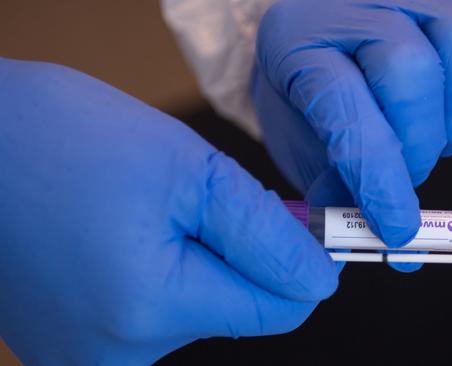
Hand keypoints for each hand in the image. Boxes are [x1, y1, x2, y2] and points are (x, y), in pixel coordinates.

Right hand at [0, 58, 336, 364]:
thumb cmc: (62, 138)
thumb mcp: (188, 170)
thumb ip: (264, 233)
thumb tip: (317, 278)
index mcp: (147, 310)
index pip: (273, 310)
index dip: (301, 264)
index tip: (305, 226)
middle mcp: (115, 355)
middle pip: (231, 310)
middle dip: (237, 254)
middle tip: (200, 198)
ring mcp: (87, 356)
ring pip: (191, 310)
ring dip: (194, 261)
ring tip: (145, 211)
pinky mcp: (71, 344)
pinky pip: (149, 313)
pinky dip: (158, 273)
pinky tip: (123, 233)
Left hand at [252, 0, 451, 269]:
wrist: (322, 30)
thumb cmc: (312, 90)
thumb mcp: (306, 139)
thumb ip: (343, 193)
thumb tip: (400, 251)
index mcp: (297, 42)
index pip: (346, 112)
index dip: (379, 178)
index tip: (399, 228)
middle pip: (412, 73)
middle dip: (422, 143)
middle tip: (413, 167)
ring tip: (440, 129)